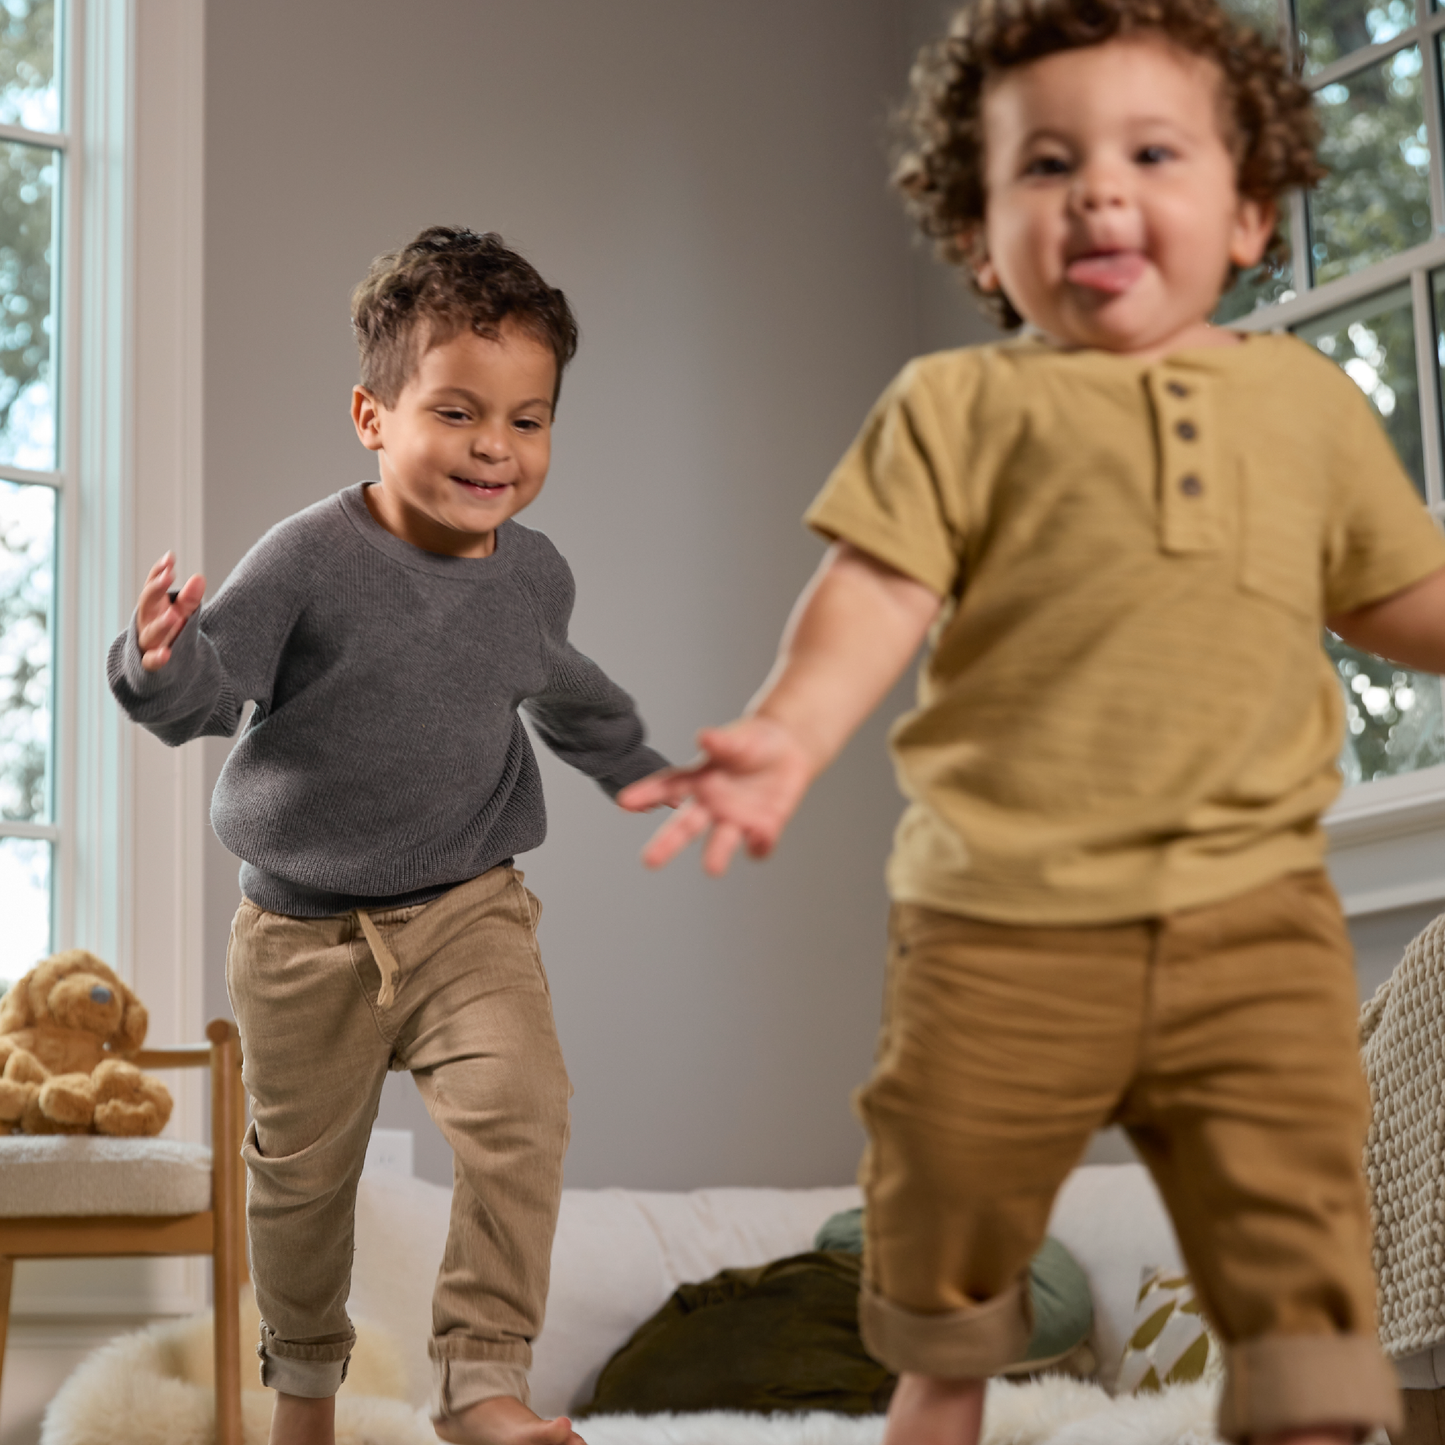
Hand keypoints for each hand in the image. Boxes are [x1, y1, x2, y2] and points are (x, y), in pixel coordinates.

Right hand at [135, 552, 205, 671]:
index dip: (158, 571)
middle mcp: (146, 621)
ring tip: (173, 615)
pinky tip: (166, 654)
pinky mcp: (151, 662)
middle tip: (168, 574)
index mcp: (152, 606)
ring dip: (160, 623)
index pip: (152, 585)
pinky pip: (151, 661)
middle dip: (156, 588)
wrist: (157, 661)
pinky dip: (157, 658)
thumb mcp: (180, 613)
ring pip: (150, 632)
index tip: (170, 558)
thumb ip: (189, 598)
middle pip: (146, 602)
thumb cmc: (167, 630)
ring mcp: (148, 641)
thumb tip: (199, 577)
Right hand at [617, 716, 815, 874]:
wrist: (788, 749)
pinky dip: (759, 846)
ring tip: (712, 869)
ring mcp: (736, 819)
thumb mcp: (738, 739)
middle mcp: (712, 805)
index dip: (646, 794)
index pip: (667, 786)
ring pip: (722, 842)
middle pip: (685, 827)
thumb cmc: (753, 741)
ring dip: (716, 855)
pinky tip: (759, 840)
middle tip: (648, 862)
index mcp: (699, 779)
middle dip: (666, 844)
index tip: (623, 803)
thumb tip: (703, 736)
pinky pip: (759, 845)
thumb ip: (722, 742)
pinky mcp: (764, 827)